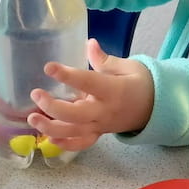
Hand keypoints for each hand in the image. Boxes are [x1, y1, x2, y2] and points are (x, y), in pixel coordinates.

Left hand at [27, 39, 154, 151]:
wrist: (155, 108)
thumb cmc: (140, 83)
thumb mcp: (127, 66)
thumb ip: (104, 59)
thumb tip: (88, 43)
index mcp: (113, 90)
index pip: (87, 82)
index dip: (67, 75)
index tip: (49, 67)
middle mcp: (105, 111)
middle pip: (75, 115)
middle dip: (52, 107)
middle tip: (36, 94)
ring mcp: (101, 126)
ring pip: (73, 132)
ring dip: (50, 127)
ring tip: (32, 118)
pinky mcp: (99, 134)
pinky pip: (81, 144)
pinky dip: (64, 144)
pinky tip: (48, 138)